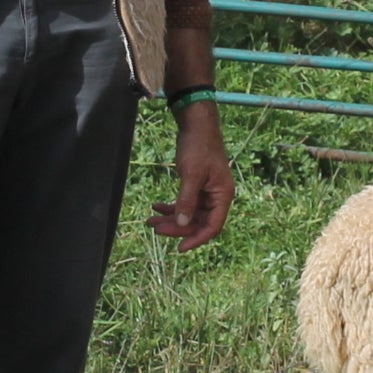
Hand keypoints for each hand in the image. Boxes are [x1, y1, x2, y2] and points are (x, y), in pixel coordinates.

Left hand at [148, 103, 233, 250]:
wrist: (197, 124)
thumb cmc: (199, 147)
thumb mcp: (191, 174)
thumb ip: (187, 200)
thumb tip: (182, 224)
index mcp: (222, 196)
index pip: (212, 226)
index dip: (196, 239)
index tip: (179, 248)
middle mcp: (217, 197)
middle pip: (198, 222)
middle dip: (177, 227)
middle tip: (156, 229)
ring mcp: (206, 192)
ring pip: (189, 213)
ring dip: (171, 218)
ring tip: (150, 221)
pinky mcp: (196, 185)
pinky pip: (184, 203)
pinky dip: (171, 206)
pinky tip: (155, 207)